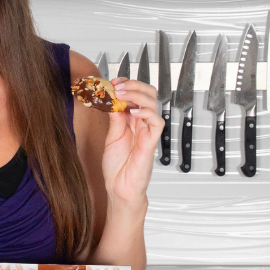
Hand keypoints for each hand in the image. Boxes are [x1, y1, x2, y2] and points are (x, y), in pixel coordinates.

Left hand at [104, 78, 163, 207]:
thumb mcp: (111, 137)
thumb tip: (112, 100)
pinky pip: (157, 123)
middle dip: (134, 85)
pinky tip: (134, 112)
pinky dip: (147, 113)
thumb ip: (115, 119)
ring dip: (138, 95)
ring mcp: (148, 133)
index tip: (114, 82)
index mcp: (133, 122)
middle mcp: (142, 125)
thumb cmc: (117, 167)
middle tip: (118, 85)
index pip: (137, 95)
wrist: (119, 188)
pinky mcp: (151, 143)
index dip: (128, 85)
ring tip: (122, 94)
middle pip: (149, 95)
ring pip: (154, 104)